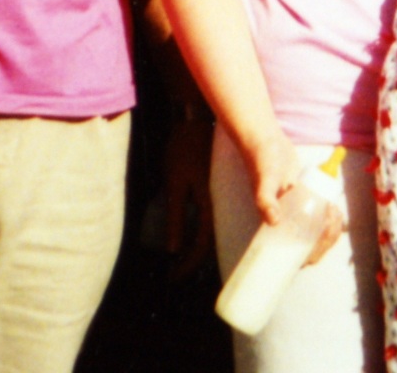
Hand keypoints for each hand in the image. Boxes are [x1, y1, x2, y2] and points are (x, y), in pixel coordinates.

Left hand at [162, 114, 215, 278]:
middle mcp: (222, 202)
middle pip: (212, 241)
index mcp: (210, 203)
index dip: (187, 264)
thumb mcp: (174, 182)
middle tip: (176, 274)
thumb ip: (176, 215)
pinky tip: (196, 235)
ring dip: (200, 247)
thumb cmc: (183, 148)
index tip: (173, 278)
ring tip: (183, 260)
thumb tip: (174, 249)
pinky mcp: (220, 187)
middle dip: (193, 261)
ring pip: (217, 229)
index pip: (201, 244)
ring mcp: (223, 194)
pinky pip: (217, 216)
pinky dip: (206, 231)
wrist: (196, 118)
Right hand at [243, 132, 345, 267]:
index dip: (316, 250)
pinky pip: (319, 216)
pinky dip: (330, 216)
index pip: (297, 255)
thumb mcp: (263, 182)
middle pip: (312, 245)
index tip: (325, 231)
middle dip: (328, 237)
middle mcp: (286, 225)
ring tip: (334, 210)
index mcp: (275, 229)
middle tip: (333, 215)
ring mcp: (296, 213)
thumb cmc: (262, 163)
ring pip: (318, 233)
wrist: (267, 142)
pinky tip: (334, 205)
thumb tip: (274, 221)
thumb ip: (265, 201)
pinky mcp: (304, 201)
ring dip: (331, 228)